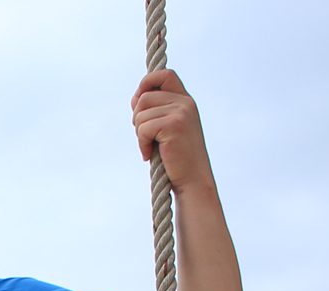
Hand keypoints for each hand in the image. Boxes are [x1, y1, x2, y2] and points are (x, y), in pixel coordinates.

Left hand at [132, 69, 212, 191]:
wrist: (192, 178)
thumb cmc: (176, 157)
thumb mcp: (168, 127)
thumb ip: (157, 110)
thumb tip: (135, 98)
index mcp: (185, 100)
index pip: (164, 74)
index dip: (146, 83)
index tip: (138, 102)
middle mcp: (185, 102)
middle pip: (143, 97)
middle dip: (137, 119)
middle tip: (146, 137)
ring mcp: (181, 112)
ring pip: (140, 114)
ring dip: (139, 134)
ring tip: (151, 147)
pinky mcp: (173, 125)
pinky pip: (142, 128)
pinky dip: (141, 144)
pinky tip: (149, 154)